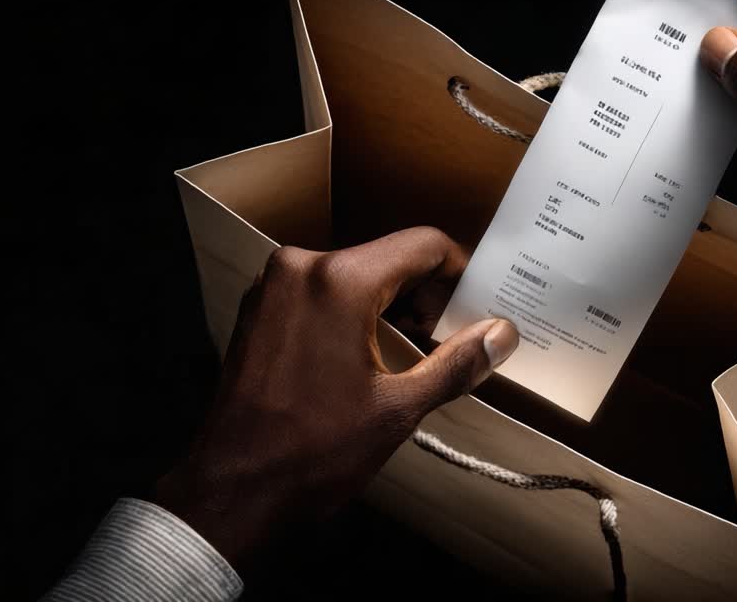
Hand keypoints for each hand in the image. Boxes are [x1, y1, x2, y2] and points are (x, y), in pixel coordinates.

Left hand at [153, 227, 518, 566]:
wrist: (232, 491)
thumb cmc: (313, 452)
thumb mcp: (398, 409)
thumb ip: (457, 362)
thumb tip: (504, 333)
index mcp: (340, 280)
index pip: (423, 245)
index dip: (459, 272)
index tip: (475, 309)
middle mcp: (301, 267)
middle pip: (389, 258)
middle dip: (425, 295)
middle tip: (449, 341)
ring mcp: (274, 287)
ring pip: (355, 275)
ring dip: (390, 306)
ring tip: (413, 355)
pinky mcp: (259, 310)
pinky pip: (322, 292)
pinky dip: (353, 313)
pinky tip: (366, 358)